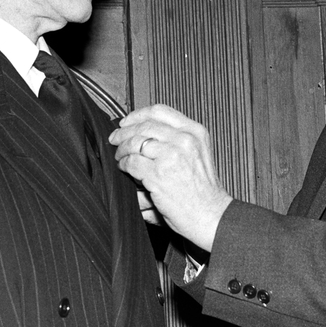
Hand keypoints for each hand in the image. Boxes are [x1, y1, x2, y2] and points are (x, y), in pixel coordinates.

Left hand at [109, 104, 232, 251]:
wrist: (210, 214)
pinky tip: (125, 169)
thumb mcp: (197, 154)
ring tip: (119, 157)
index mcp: (195, 132)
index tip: (126, 122)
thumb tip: (142, 131)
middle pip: (144, 126)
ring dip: (122, 150)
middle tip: (115, 139)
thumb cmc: (203, 191)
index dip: (137, 115)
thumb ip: (176, 140)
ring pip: (134, 143)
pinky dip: (124, 165)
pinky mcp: (158, 174)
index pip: (160, 111)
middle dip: (124, 132)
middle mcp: (184, 140)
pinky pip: (131, 162)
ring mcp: (171, 156)